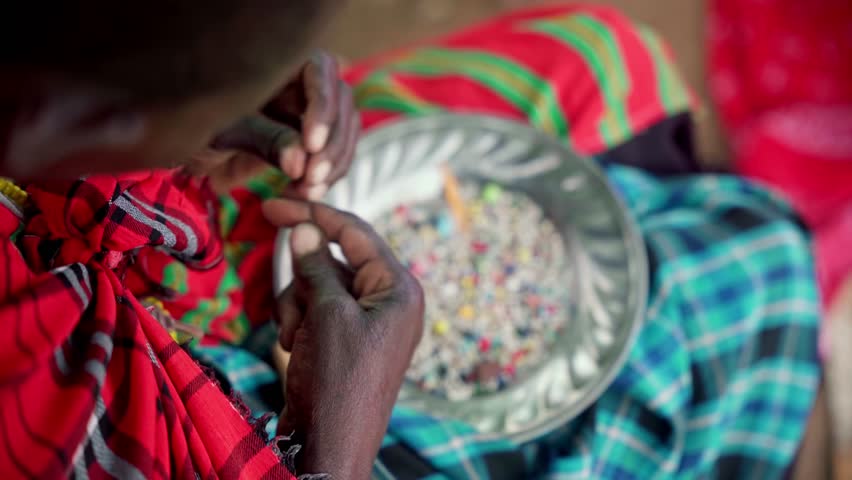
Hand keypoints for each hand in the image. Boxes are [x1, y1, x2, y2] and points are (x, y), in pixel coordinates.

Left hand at [199, 52, 359, 197]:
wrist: (186, 156)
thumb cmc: (195, 127)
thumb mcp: (224, 129)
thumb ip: (264, 139)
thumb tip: (301, 159)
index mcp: (280, 62)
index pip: (321, 70)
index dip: (322, 106)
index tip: (310, 144)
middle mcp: (301, 83)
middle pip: (341, 104)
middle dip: (331, 144)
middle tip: (312, 177)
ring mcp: (309, 114)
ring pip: (344, 132)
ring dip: (334, 164)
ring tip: (309, 190)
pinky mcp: (311, 146)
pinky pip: (333, 158)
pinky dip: (326, 179)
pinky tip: (307, 194)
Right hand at [262, 199, 423, 479]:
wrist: (330, 444)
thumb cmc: (338, 380)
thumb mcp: (326, 315)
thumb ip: (315, 266)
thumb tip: (303, 228)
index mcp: (398, 288)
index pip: (355, 233)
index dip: (313, 214)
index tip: (273, 203)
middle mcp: (388, 300)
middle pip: (333, 260)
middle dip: (303, 281)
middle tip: (292, 312)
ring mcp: (367, 320)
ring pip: (318, 284)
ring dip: (296, 305)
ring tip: (293, 337)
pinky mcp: (346, 338)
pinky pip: (315, 309)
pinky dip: (297, 321)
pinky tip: (292, 347)